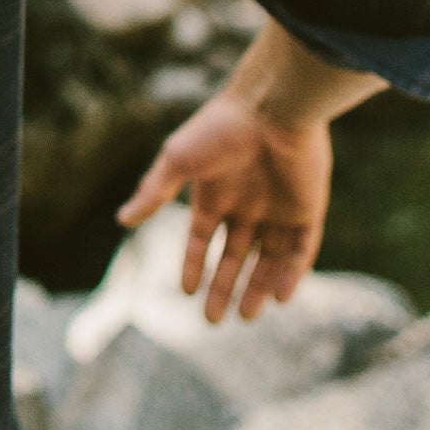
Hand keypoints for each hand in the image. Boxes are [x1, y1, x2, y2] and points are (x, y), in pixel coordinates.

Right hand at [115, 17, 382, 322]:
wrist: (273, 108)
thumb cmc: (219, 129)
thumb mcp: (177, 161)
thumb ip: (153, 191)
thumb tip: (122, 220)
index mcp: (213, 193)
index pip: (200, 238)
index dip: (192, 264)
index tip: (185, 291)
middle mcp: (245, 204)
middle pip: (233, 256)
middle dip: (223, 287)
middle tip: (213, 322)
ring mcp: (278, 209)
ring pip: (268, 260)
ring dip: (256, 288)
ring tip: (246, 317)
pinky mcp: (308, 210)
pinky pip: (301, 251)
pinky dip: (290, 275)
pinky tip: (278, 296)